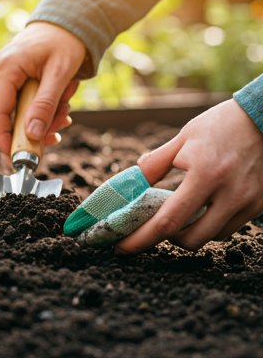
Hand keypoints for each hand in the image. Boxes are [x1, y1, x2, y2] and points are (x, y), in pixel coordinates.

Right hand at [0, 22, 86, 161]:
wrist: (67, 21)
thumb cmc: (65, 41)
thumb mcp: (60, 73)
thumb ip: (45, 104)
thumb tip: (33, 135)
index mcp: (6, 68)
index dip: (5, 139)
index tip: (16, 160)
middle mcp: (0, 71)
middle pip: (10, 115)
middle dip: (35, 127)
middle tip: (59, 130)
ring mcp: (5, 74)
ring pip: (19, 111)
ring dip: (43, 117)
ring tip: (65, 109)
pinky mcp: (14, 77)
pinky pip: (24, 102)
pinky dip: (41, 108)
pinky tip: (59, 105)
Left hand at [115, 99, 262, 253]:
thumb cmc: (221, 124)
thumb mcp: (183, 138)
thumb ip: (157, 162)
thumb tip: (135, 178)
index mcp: (204, 175)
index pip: (167, 221)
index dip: (141, 239)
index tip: (122, 246)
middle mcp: (229, 194)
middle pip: (190, 239)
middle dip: (164, 239)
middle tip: (149, 227)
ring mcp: (248, 202)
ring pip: (211, 237)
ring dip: (188, 232)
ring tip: (175, 215)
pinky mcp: (260, 205)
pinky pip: (229, 227)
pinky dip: (209, 225)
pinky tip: (200, 209)